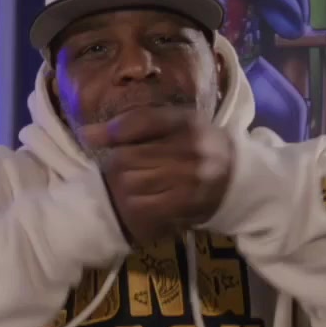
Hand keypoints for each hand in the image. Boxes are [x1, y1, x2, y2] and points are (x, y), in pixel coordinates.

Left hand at [78, 105, 233, 244]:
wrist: (239, 178)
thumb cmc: (199, 145)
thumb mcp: (176, 124)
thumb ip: (136, 124)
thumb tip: (86, 135)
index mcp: (187, 121)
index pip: (140, 122)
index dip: (110, 131)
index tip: (88, 138)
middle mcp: (192, 147)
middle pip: (130, 156)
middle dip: (114, 163)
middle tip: (116, 167)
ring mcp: (191, 178)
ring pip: (133, 182)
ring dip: (122, 184)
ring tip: (128, 183)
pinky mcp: (189, 203)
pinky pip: (146, 205)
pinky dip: (135, 203)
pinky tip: (139, 199)